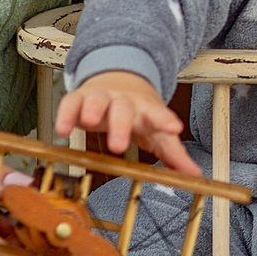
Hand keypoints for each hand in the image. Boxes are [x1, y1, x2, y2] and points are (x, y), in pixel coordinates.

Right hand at [51, 70, 200, 174]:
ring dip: (92, 109)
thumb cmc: (139, 112)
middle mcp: (123, 101)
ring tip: (89, 121)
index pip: (158, 114)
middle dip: (120, 125)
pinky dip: (65, 114)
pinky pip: (70, 102)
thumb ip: (174, 153)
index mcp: (146, 109)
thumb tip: (195, 175)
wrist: (120, 79)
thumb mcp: (158, 132)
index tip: (174, 127)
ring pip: (96, 100)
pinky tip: (62, 128)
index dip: (165, 120)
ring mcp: (101, 98)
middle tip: (118, 145)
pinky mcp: (79, 98)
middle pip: (123, 108)